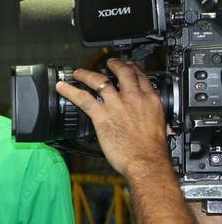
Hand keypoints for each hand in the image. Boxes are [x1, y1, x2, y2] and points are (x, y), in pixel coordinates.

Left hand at [55, 58, 169, 179]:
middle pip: (122, 72)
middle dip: (113, 64)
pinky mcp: (102, 116)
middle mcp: (134, 98)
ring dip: (87, 74)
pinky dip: (70, 91)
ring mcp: (117, 105)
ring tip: (79, 72)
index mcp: (150, 100)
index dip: (133, 68)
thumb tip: (157, 123)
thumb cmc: (153, 150)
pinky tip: (62, 87)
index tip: (128, 66)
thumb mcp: (161, 127)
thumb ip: (155, 119)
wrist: (147, 161)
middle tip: (107, 62)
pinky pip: (83, 99)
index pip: (141, 76)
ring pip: (100, 81)